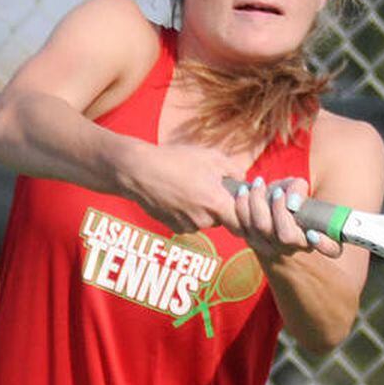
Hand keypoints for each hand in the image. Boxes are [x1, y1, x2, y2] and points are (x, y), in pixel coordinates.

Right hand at [116, 142, 241, 233]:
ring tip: (191, 187)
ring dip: (204, 209)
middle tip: (211, 186)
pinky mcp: (175, 228)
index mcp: (216, 203)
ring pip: (206, 221)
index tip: (241, 202)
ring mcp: (188, 226)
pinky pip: (190, 223)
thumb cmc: (176, 160)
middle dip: (222, 207)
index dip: (245, 214)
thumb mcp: (211, 157)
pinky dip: (189, 212)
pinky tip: (178, 195)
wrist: (138, 170)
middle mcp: (204, 220)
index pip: (243, 222)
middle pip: (224, 220)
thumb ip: (235, 171)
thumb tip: (245, 182)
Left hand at [233, 177, 342, 259]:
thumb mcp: (299, 191)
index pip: (330, 249)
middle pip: (285, 236)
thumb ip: (298, 189)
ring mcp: (272, 248)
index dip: (323, 244)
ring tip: (258, 183)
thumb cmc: (291, 203)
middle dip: (279, 209)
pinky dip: (241, 205)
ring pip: (261, 229)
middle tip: (277, 191)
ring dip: (257, 202)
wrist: (271, 219)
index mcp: (316, 238)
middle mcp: (296, 247)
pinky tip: (244, 189)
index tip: (313, 233)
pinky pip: (242, 226)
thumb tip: (293, 198)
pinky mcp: (252, 242)